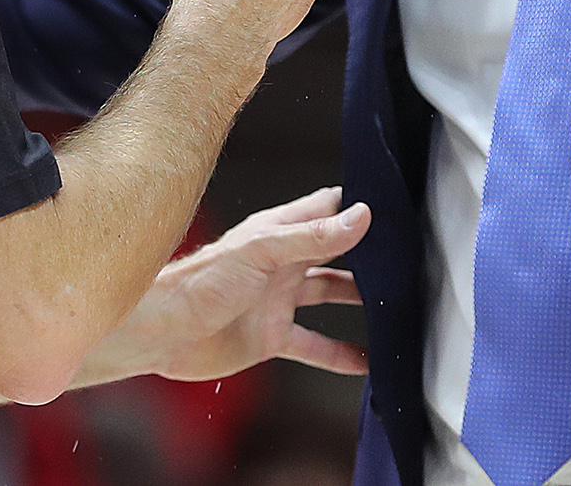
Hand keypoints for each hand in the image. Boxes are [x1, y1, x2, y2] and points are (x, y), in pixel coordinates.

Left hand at [73, 187, 369, 387]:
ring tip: (395, 307)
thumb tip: (362, 216)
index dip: (358, 206)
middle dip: (367, 255)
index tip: (395, 207)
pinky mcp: (270, 336)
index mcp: (280, 231)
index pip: (327, 209)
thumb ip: (314, 237)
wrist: (164, 332)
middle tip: (406, 260)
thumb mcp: (264, 251)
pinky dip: (339, 354)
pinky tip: (364, 364)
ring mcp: (277, 299)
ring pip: (329, 295)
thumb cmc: (202, 280)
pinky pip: (314, 345)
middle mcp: (282, 262)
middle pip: (334, 253)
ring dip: (358, 301)